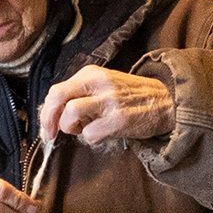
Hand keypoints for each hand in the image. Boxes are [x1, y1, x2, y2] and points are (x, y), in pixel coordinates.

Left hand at [41, 65, 174, 144]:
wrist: (165, 101)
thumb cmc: (130, 97)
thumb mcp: (104, 85)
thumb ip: (80, 94)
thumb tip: (53, 113)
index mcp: (91, 73)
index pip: (56, 90)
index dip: (47, 111)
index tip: (48, 125)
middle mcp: (98, 82)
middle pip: (57, 97)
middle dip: (48, 119)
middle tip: (52, 134)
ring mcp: (109, 100)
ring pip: (71, 113)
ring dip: (70, 128)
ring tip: (82, 130)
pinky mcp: (119, 119)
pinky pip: (90, 134)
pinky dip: (90, 139)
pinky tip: (101, 135)